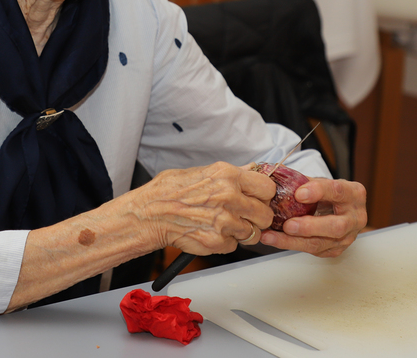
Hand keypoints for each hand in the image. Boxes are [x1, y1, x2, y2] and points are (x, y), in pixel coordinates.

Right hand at [137, 162, 276, 254]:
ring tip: (222, 224)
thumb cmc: (168, 191)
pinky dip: (225, 242)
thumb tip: (250, 171)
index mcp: (227, 176)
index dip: (264, 195)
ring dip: (241, 232)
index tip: (259, 198)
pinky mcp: (217, 242)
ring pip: (252, 233)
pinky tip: (210, 232)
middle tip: (244, 216)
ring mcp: (225, 222)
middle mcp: (230, 197)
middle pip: (265, 214)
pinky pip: (234, 245)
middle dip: (257, 217)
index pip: (267, 187)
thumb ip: (229, 174)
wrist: (149, 214)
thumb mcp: (200, 171)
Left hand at [259, 177, 366, 256]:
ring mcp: (347, 237)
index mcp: (353, 193)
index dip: (318, 192)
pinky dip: (291, 244)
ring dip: (293, 241)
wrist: (338, 208)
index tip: (298, 193)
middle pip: (336, 226)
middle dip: (309, 227)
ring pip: (321, 243)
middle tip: (287, 225)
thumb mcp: (319, 182)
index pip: (337, 191)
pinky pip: (313, 250)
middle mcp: (355, 217)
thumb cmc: (327, 192)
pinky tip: (274, 239)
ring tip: (270, 236)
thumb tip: (273, 179)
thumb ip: (302, 181)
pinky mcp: (336, 250)